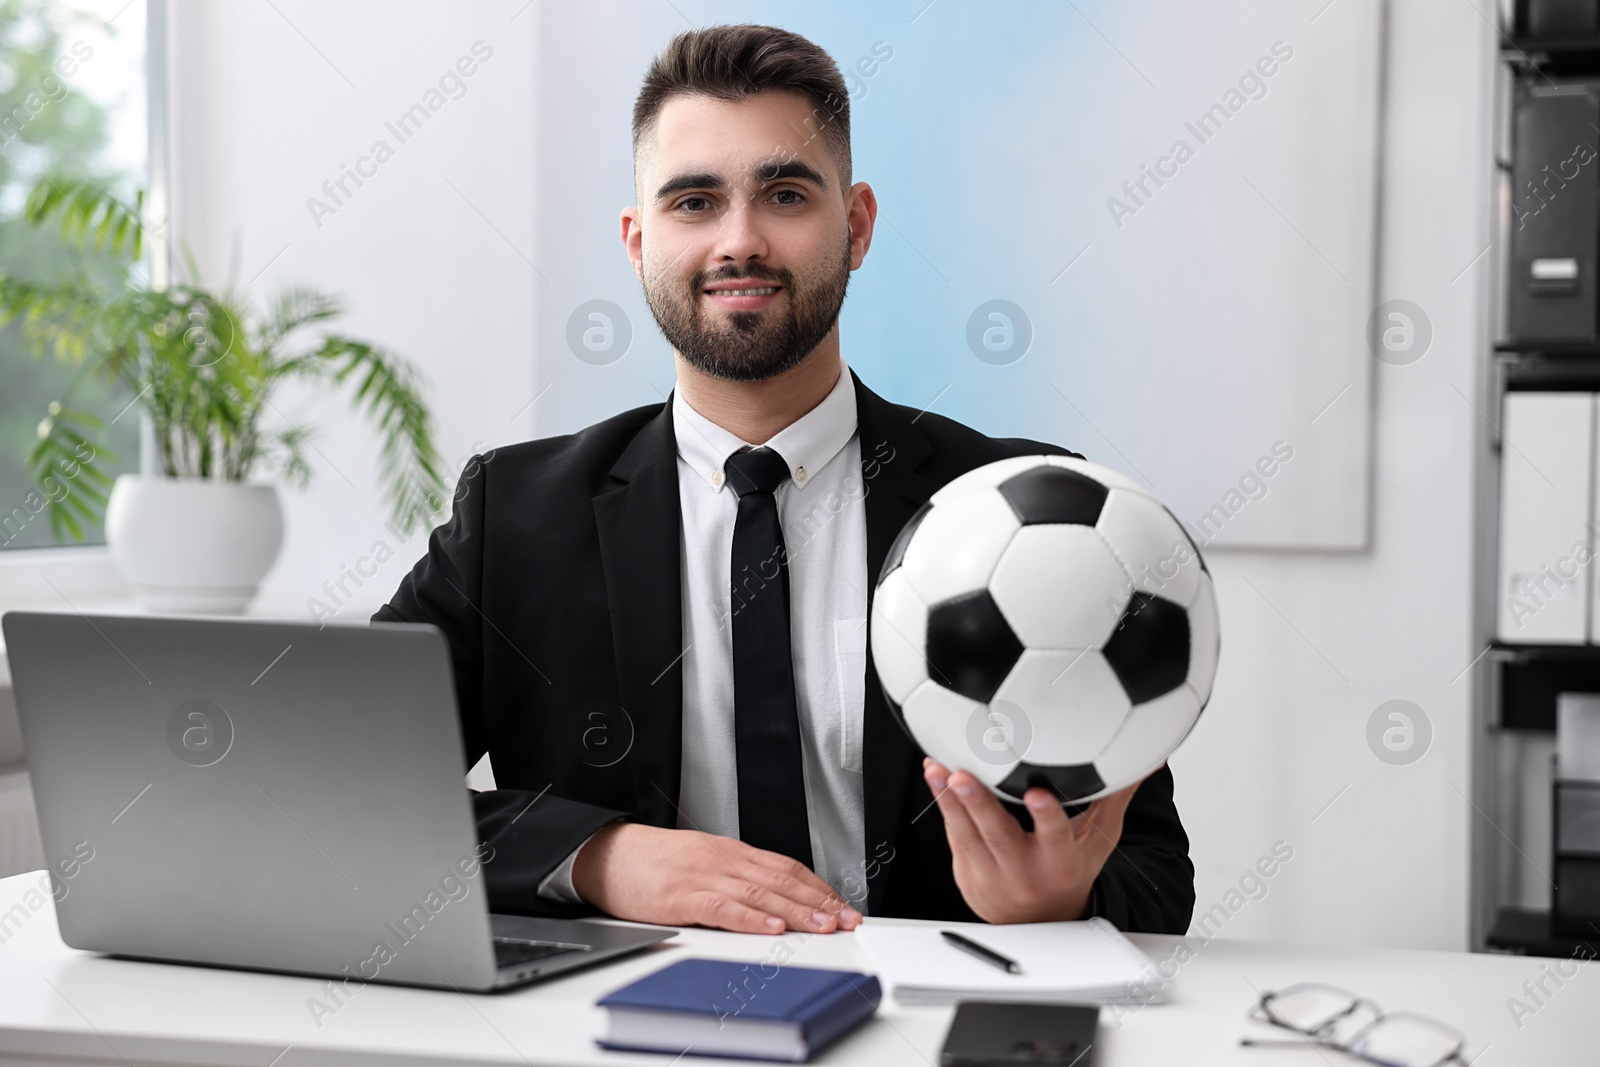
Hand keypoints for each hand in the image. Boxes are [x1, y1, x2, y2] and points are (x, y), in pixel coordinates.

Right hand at [570, 822, 861, 934]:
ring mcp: (704, 876)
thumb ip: (734, 877)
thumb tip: (771, 900)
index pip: (786, 867)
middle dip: (819, 901)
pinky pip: (724, 908)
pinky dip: (751, 919)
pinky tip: (772, 928)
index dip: (818, 886)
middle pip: (781, 880)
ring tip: (824, 926)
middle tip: (847, 919)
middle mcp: (724, 860)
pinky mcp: (682, 896)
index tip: (841, 904)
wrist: (607, 854)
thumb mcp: (701, 861)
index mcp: (730, 852)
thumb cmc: (651, 862)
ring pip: (761, 894)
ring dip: (797, 911)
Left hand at [923, 757, 1142, 923]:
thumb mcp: (1098, 840)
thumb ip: (1114, 797)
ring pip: (968, 835)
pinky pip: (954, 836)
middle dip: (979, 805)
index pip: (1055, 837)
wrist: (1040, 921)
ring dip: (949, 801)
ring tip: (938, 770)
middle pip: (999, 836)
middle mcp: (1025, 870)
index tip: (1037, 793)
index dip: (1046, 817)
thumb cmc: (1070, 870)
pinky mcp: (968, 872)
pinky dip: (943, 807)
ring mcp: (993, 874)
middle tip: (962, 776)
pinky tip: (935, 777)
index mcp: (1060, 862)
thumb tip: (1146, 759)